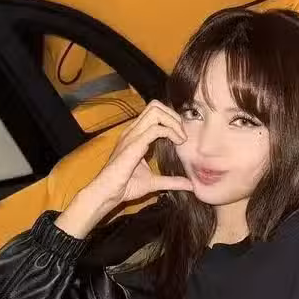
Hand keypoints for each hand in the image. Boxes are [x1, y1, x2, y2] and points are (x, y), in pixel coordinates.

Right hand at [55, 101, 192, 238]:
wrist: (108, 193)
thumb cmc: (125, 186)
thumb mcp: (154, 182)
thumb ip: (171, 181)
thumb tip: (189, 185)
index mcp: (135, 135)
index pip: (154, 113)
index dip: (171, 119)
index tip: (182, 137)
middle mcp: (133, 131)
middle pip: (155, 106)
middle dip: (173, 116)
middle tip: (183, 134)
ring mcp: (132, 136)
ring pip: (156, 112)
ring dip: (173, 121)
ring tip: (181, 138)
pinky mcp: (134, 144)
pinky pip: (155, 129)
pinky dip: (171, 132)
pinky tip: (178, 143)